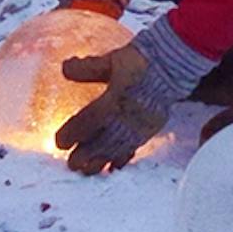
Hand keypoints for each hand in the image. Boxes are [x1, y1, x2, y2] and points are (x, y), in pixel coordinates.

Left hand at [54, 40, 177, 174]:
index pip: (91, 118)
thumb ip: (88, 68)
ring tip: (88, 171)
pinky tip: (114, 166)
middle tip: (72, 164)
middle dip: (87, 153)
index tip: (60, 142)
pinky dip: (123, 158)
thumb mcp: (112, 60)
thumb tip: (65, 68)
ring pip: (119, 147)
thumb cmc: (140, 61)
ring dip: (102, 160)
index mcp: (117, 96)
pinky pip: (135, 146)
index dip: (74, 132)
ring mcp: (141, 123)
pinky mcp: (151, 128)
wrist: (172, 65)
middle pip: (105, 139)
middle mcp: (129, 114)